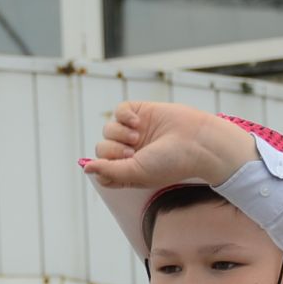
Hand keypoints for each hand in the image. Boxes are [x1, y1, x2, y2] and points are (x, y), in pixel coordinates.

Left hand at [82, 101, 258, 191]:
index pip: (101, 169)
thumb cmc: (170, 162)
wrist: (197, 141)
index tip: (124, 165)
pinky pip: (118, 111)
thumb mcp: (136, 173)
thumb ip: (109, 172)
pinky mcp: (140, 112)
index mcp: (128, 170)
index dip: (106, 167)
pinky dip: (123, 115)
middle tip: (133, 151)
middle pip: (102, 148)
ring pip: (108, 129)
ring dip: (119, 133)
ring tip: (138, 136)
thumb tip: (85, 167)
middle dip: (113, 150)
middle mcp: (130, 152)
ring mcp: (134, 131)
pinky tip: (136, 121)